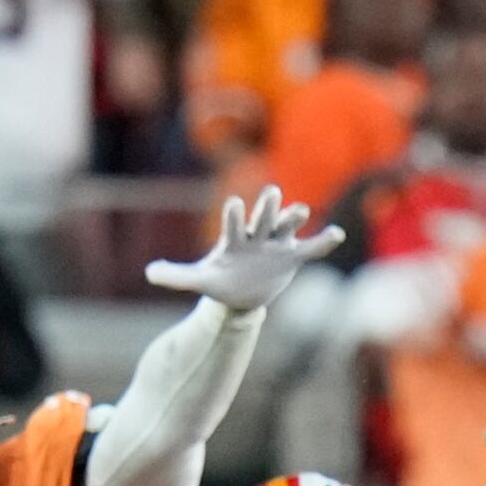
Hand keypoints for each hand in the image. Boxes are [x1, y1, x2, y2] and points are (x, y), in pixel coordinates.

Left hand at [144, 186, 341, 311]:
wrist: (242, 292)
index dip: (235, 216)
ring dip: (293, 218)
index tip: (233, 204)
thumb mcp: (201, 280)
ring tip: (301, 210)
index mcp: (235, 240)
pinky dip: (323, 242)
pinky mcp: (292, 256)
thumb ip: (177, 276)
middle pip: (263, 218)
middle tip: (272, 192)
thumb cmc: (221, 281)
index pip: (234, 224)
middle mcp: (257, 236)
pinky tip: (337, 235)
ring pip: (287, 227)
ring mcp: (276, 245)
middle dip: (267, 208)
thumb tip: (148, 273)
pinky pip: (310, 248)